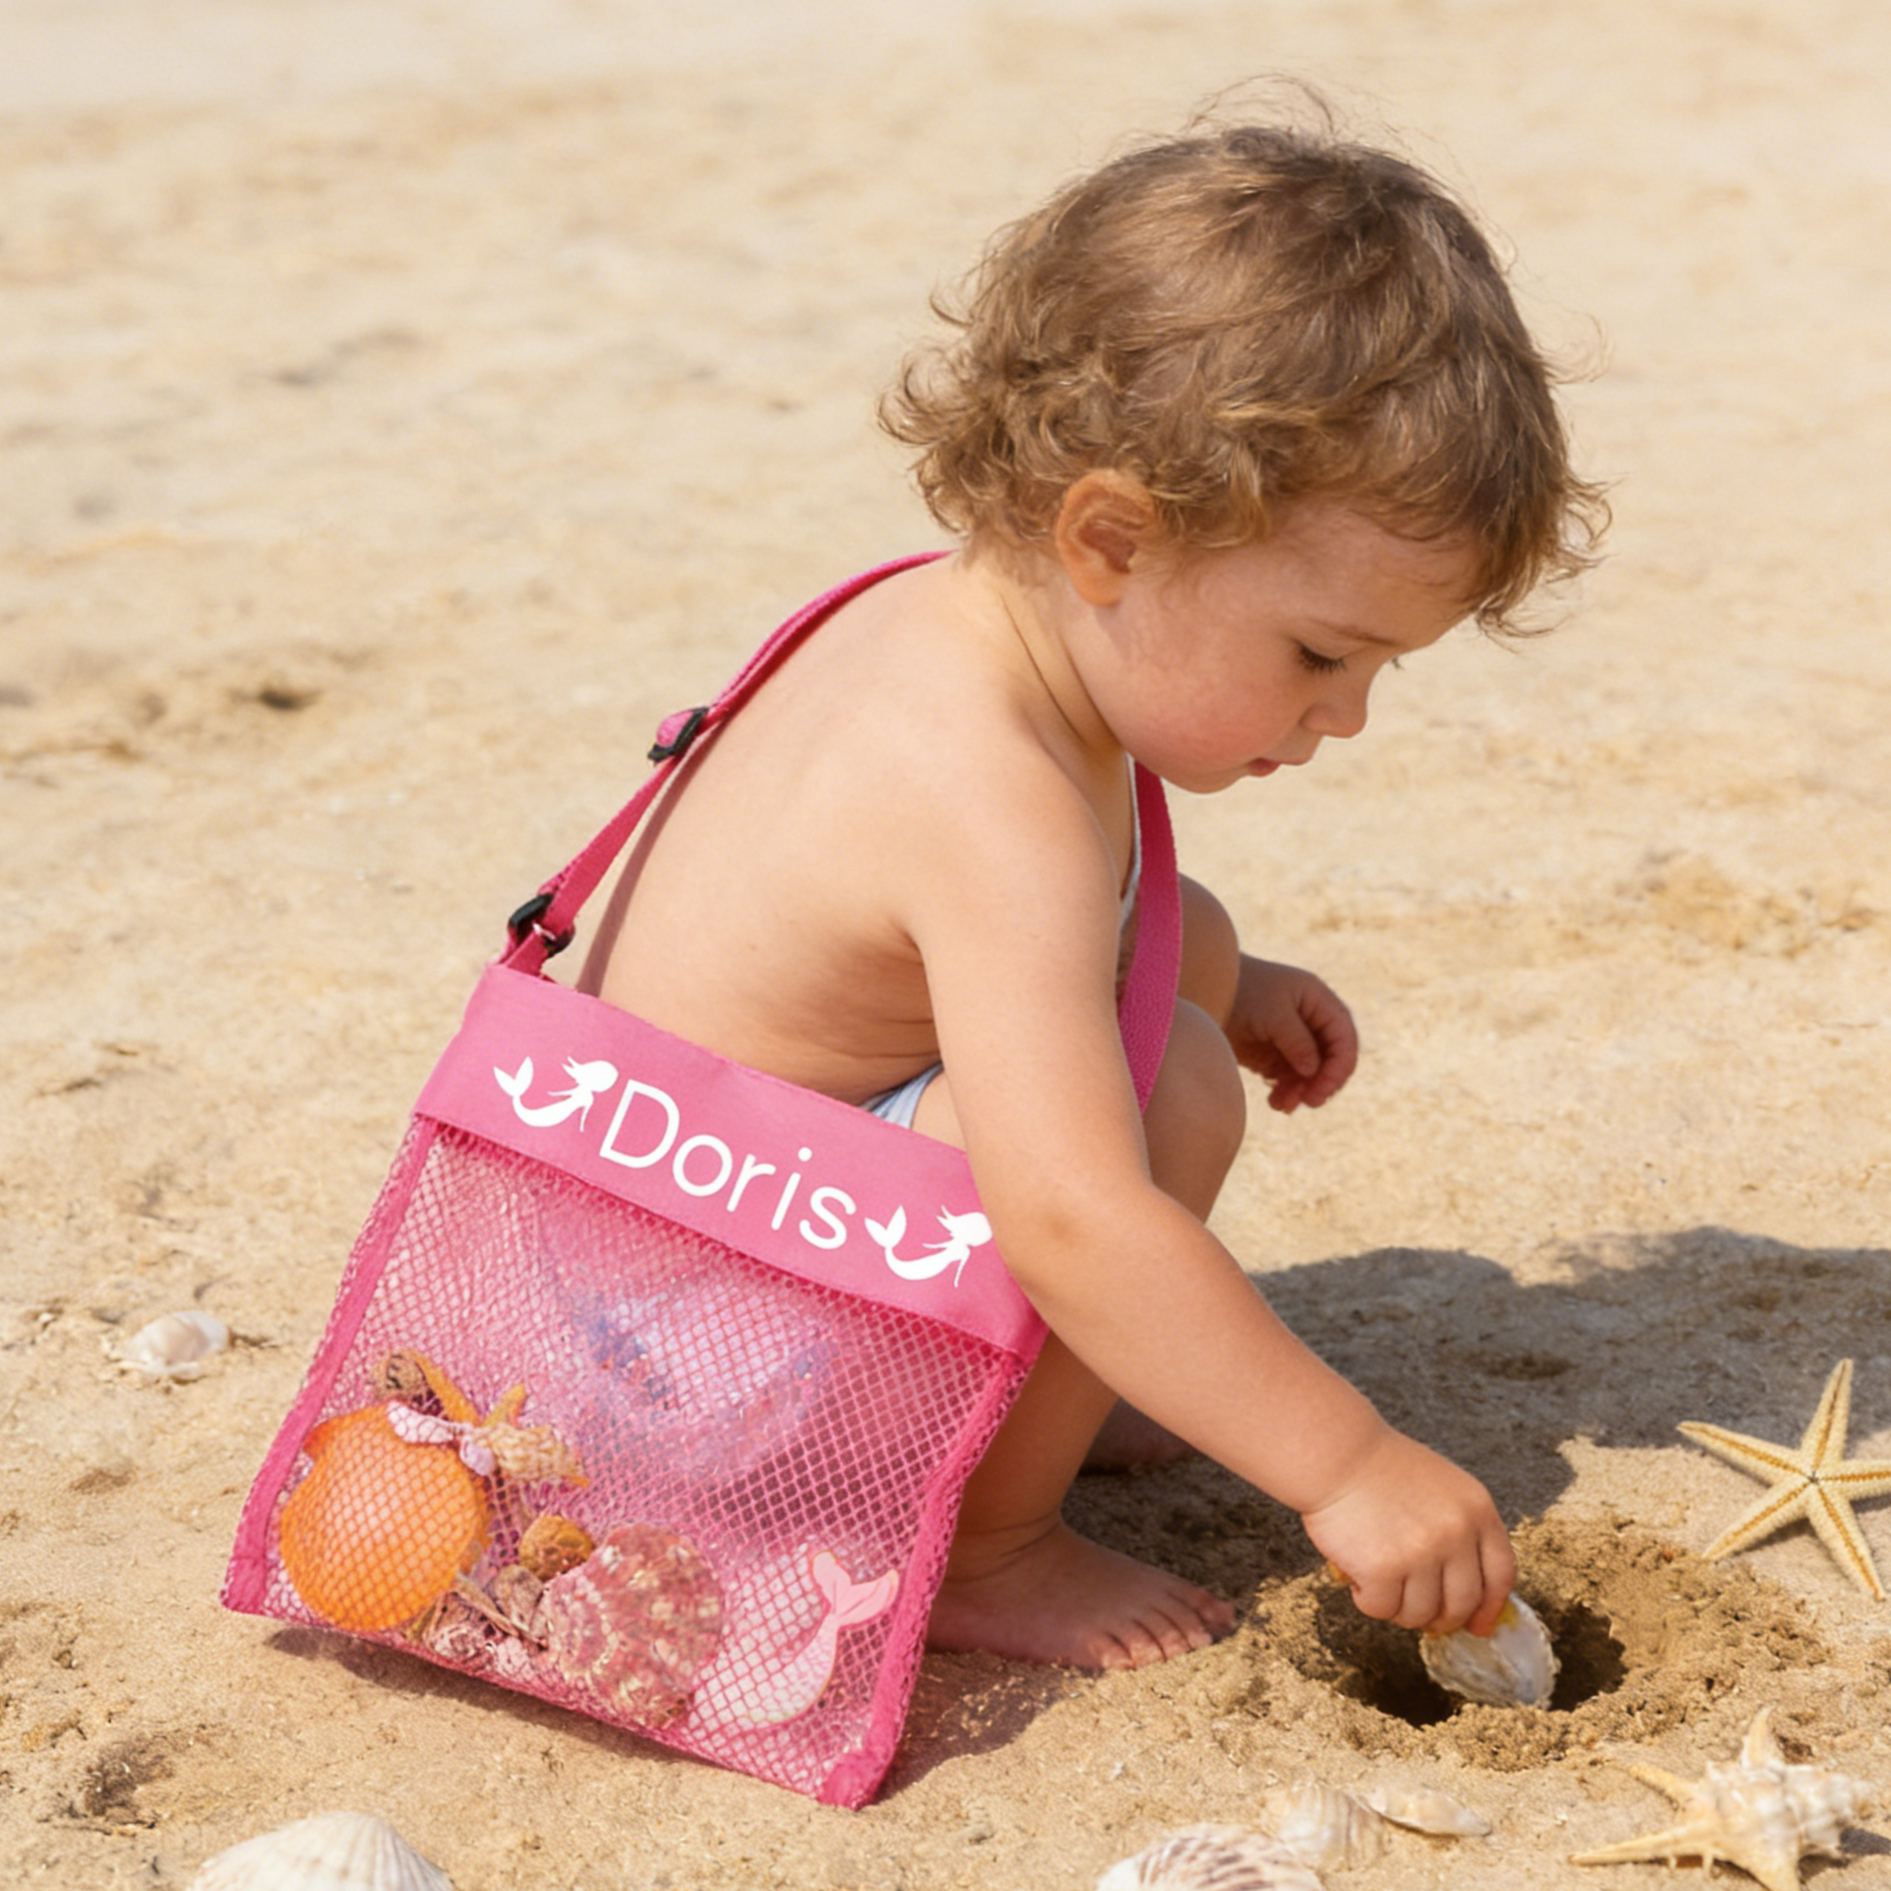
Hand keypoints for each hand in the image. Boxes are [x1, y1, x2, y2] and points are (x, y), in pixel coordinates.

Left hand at [1224, 955, 1357, 1111]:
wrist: (1204, 991)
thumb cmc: (1241, 992)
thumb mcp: (1273, 1013)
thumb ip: (1298, 1042)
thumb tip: (1314, 1071)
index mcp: (1319, 1002)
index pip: (1344, 1038)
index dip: (1340, 1066)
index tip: (1323, 1088)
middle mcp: (1311, 1022)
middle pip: (1332, 1060)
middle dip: (1322, 1083)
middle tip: (1308, 1102)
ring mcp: (1293, 1041)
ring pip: (1311, 1075)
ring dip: (1302, 1092)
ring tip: (1283, 1105)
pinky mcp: (1274, 1056)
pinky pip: (1290, 1081)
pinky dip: (1287, 1093)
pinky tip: (1276, 1103)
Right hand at [1299, 1428, 1515, 1635]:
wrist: (1335, 1452)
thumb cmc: (1379, 1468)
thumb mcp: (1440, 1488)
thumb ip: (1460, 1532)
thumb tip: (1469, 1600)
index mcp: (1476, 1509)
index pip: (1500, 1573)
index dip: (1490, 1606)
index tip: (1478, 1625)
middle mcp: (1456, 1533)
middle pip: (1462, 1603)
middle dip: (1440, 1617)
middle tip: (1417, 1611)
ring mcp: (1421, 1553)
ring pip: (1420, 1614)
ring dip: (1398, 1606)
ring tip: (1377, 1579)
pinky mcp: (1383, 1570)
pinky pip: (1382, 1609)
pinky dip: (1367, 1599)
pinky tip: (1357, 1575)